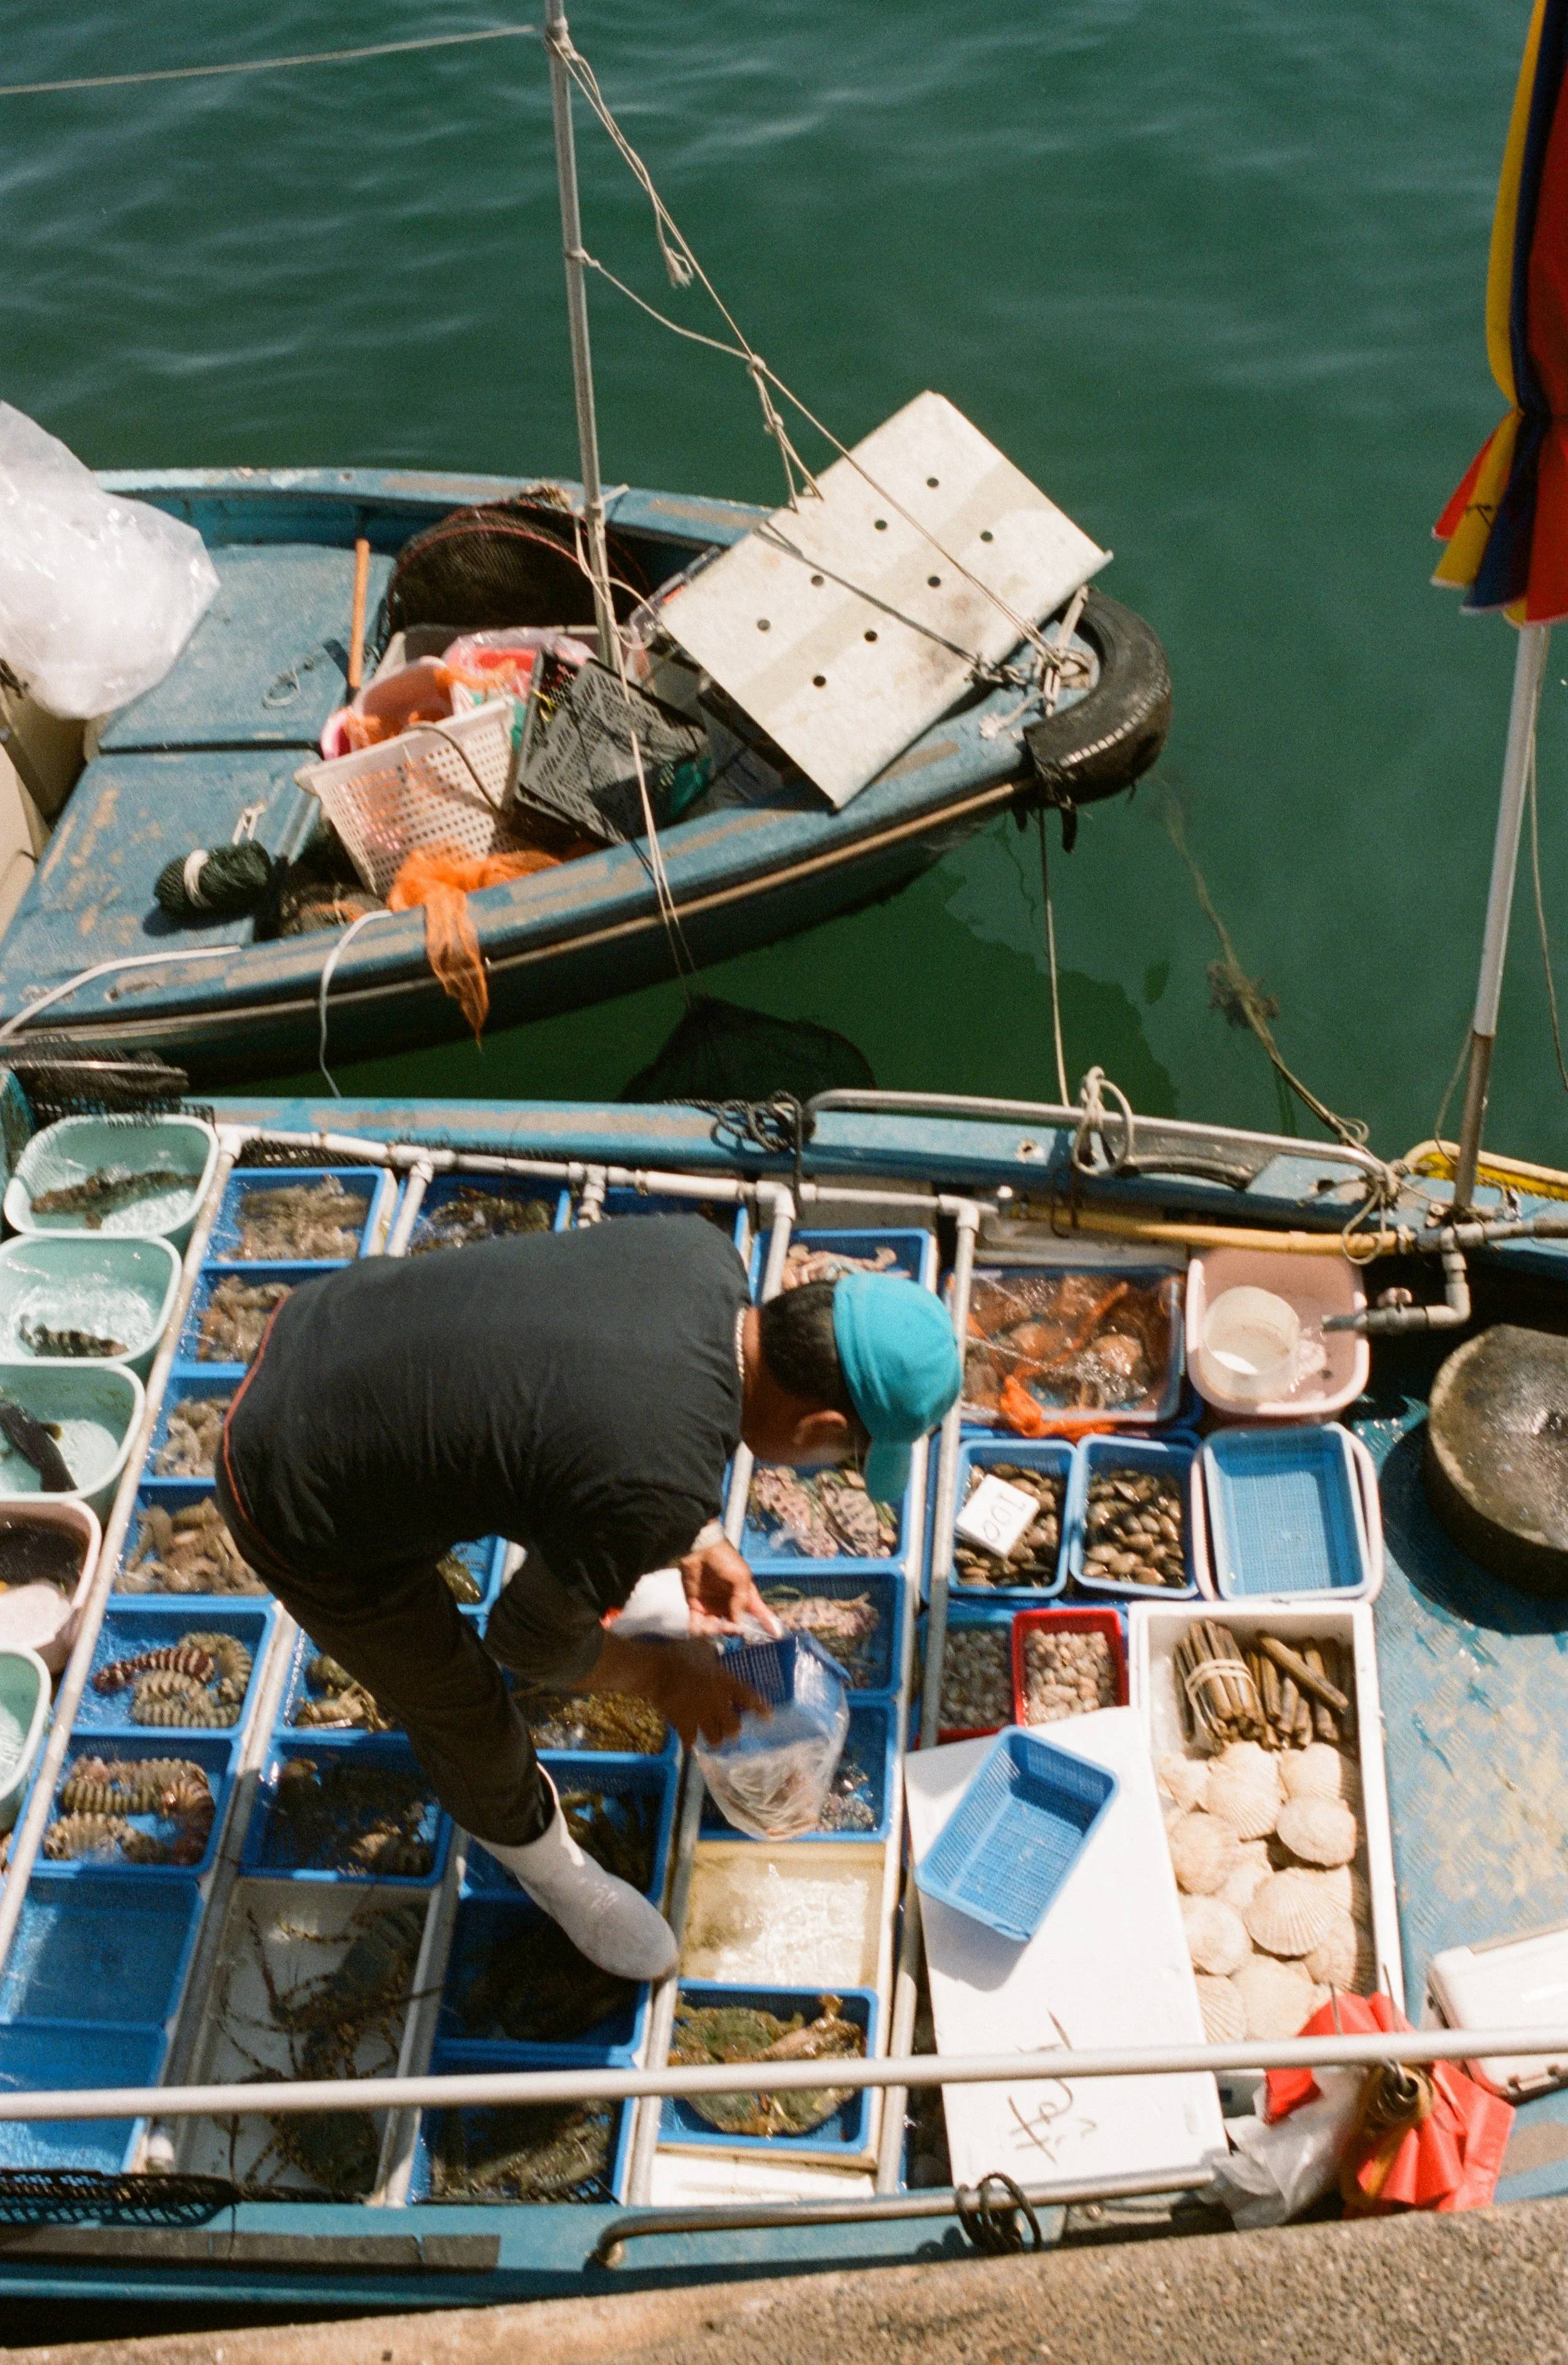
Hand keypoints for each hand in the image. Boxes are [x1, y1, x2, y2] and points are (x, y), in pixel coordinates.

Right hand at [635, 1637, 766, 1748]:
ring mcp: (700, 1715)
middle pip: (734, 1727)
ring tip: (714, 1737)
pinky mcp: (683, 1724)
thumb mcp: (702, 1647)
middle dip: (734, 1729)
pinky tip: (690, 1740)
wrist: (656, 1668)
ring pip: (715, 1739)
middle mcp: (717, 1702)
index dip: (761, 1710)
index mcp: (725, 1683)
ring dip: (716, 1739)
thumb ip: (713, 1652)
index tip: (768, 1718)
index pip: (750, 1699)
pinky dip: (691, 1742)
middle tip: (731, 1727)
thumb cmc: (680, 1654)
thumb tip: (717, 1650)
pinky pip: (691, 1741)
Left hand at [679, 1535, 782, 1639]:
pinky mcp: (695, 1606)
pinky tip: (698, 1628)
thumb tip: (738, 1624)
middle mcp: (729, 1604)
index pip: (758, 1613)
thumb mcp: (740, 1577)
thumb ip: (741, 1601)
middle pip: (734, 1627)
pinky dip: (697, 1630)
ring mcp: (712, 1606)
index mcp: (744, 1596)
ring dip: (714, 1631)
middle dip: (733, 1631)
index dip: (767, 1624)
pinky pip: (697, 1624)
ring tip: (711, 1625)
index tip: (777, 1635)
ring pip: (715, 1629)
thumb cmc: (724, 1560)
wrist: (698, 1549)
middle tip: (730, 1627)